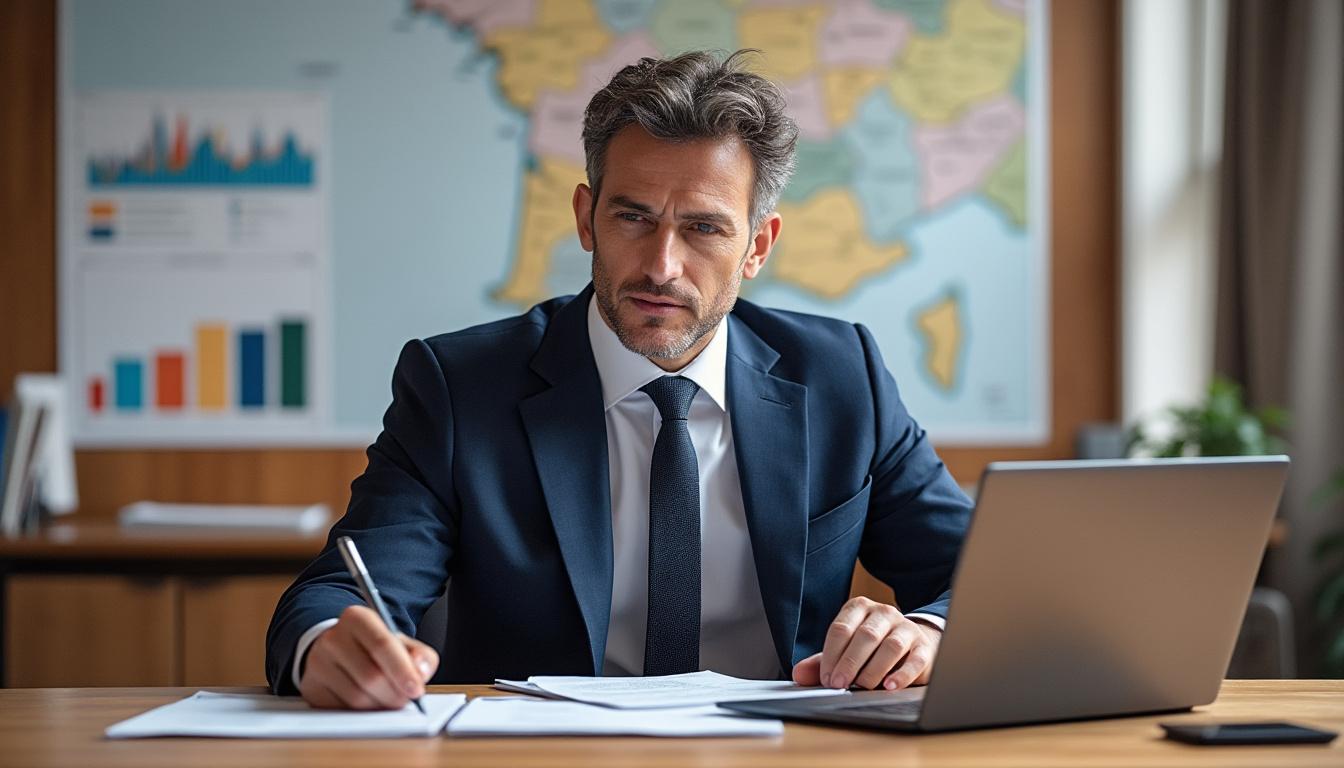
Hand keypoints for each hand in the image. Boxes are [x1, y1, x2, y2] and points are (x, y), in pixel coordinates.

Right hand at [299, 605, 439, 709]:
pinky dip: (362, 713)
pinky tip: (369, 702)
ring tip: (389, 699)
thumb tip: (421, 672)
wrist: (337, 650)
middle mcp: (333, 638)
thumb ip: (420, 655)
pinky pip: (342, 710)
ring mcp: (318, 663)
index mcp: (357, 618)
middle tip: (406, 699)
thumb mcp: (400, 642)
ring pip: (357, 698)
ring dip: (380, 706)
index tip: (416, 690)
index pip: (382, 644)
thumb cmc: (373, 647)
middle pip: (371, 676)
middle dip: (395, 694)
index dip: (402, 670)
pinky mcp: (311, 687)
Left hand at [791, 597, 940, 690]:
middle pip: (865, 636)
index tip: (826, 679)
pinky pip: (915, 660)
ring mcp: (906, 628)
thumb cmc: (872, 648)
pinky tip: (889, 686)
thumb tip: (798, 675)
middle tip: (840, 684)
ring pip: (891, 646)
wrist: (911, 643)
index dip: (832, 655)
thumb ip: (821, 663)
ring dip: (874, 669)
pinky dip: (902, 675)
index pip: (841, 628)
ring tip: (863, 687)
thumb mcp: (844, 651)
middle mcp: (883, 613)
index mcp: (859, 608)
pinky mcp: (924, 647)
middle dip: (850, 662)